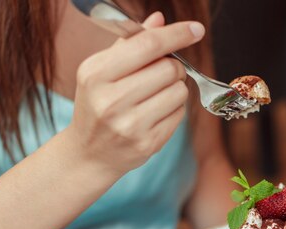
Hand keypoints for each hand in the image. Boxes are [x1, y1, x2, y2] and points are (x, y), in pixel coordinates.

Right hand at [65, 12, 204, 174]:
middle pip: (168, 68)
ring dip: (175, 88)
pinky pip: (179, 114)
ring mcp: (130, 124)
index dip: (176, 34)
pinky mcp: (148, 143)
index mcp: (96, 74)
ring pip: (179, 91)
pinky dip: (174, 109)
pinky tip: (156, 113)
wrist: (89, 153)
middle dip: (173, 66)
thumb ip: (131, 44)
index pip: (147, 45)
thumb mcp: (102, 71)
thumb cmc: (98, 105)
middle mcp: (111, 100)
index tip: (195, 29)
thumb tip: (159, 19)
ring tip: (156, 95)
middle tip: (162, 73)